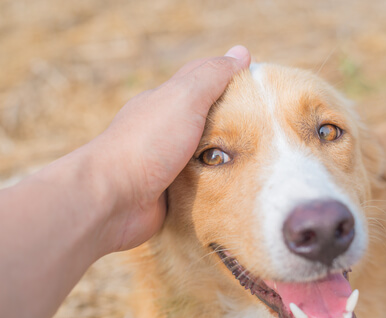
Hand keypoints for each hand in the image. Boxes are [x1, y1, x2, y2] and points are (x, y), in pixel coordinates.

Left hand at [90, 45, 250, 252]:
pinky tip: (242, 183)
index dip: (230, 77)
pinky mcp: (172, 193)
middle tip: (272, 124)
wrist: (113, 198)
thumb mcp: (184, 98)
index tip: (262, 83)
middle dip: (236, 121)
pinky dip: (219, 183)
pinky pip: (203, 184)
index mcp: (165, 102)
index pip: (202, 80)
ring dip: (229, 156)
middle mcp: (165, 130)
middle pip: (208, 119)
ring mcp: (167, 163)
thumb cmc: (148, 142)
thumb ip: (211, 76)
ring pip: (208, 155)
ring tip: (265, 156)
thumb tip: (241, 51)